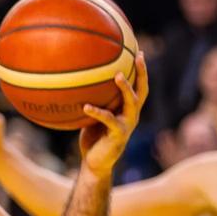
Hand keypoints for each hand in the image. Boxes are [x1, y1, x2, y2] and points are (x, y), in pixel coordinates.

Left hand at [78, 52, 148, 177]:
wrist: (95, 163)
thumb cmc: (92, 138)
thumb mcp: (91, 116)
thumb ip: (91, 101)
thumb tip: (74, 83)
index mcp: (127, 110)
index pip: (139, 86)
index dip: (141, 71)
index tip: (139, 52)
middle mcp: (132, 115)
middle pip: (142, 90)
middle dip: (142, 73)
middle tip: (138, 57)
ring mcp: (127, 125)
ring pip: (132, 103)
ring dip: (126, 88)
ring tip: (117, 76)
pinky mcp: (118, 135)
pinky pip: (108, 120)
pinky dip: (97, 112)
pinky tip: (85, 106)